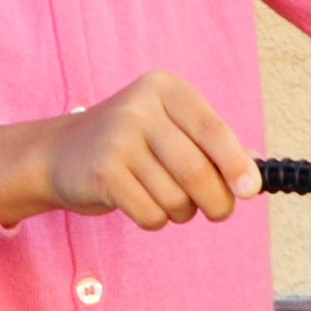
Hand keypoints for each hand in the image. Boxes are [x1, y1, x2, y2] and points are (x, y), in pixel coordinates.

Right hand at [0, 71, 250, 230]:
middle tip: (218, 212)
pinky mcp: (102, 172)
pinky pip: (151, 214)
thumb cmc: (131, 145)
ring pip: (176, 198)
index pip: (213, 130)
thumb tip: (253, 180)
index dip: (236, 164)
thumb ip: (211, 148)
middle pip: (197, 170)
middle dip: (217, 201)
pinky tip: (141, 203)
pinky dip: (155, 221)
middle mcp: (140, 107)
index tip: (250, 190)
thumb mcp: (170, 130)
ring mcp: (117, 138)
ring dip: (182, 212)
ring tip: (168, 200)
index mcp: (166, 89)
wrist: (57, 154)